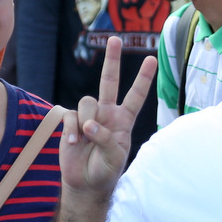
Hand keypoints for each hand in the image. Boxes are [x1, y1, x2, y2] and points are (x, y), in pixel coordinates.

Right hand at [59, 38, 156, 196]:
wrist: (85, 183)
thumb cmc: (106, 170)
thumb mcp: (114, 157)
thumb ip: (105, 139)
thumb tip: (89, 124)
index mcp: (124, 120)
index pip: (136, 96)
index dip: (143, 78)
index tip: (152, 59)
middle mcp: (107, 113)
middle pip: (109, 81)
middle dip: (111, 60)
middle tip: (114, 39)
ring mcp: (89, 116)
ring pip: (87, 102)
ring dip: (86, 121)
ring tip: (85, 140)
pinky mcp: (71, 122)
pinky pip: (70, 116)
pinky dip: (71, 130)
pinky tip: (73, 143)